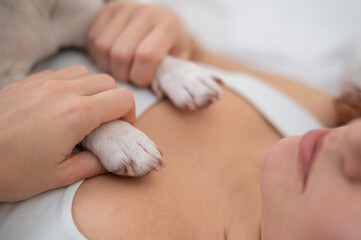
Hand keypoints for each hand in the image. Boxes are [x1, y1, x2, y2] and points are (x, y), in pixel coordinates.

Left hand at [0, 65, 134, 201]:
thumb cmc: (11, 170)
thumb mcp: (60, 176)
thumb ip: (95, 164)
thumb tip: (113, 160)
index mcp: (77, 114)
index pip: (123, 99)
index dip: (130, 114)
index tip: (122, 128)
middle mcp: (63, 91)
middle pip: (108, 82)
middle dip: (114, 101)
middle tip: (105, 122)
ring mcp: (43, 82)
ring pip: (85, 72)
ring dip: (93, 89)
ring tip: (83, 110)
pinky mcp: (27, 81)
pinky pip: (61, 73)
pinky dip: (70, 84)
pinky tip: (60, 104)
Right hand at [87, 2, 192, 85]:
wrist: (164, 25)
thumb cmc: (172, 51)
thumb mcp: (178, 65)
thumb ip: (170, 78)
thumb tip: (156, 91)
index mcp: (169, 26)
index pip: (146, 56)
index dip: (140, 76)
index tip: (144, 81)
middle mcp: (147, 13)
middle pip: (120, 53)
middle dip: (123, 74)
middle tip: (131, 77)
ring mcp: (126, 8)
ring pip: (103, 47)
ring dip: (109, 66)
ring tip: (122, 69)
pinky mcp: (109, 8)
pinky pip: (93, 38)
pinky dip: (98, 55)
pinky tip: (111, 59)